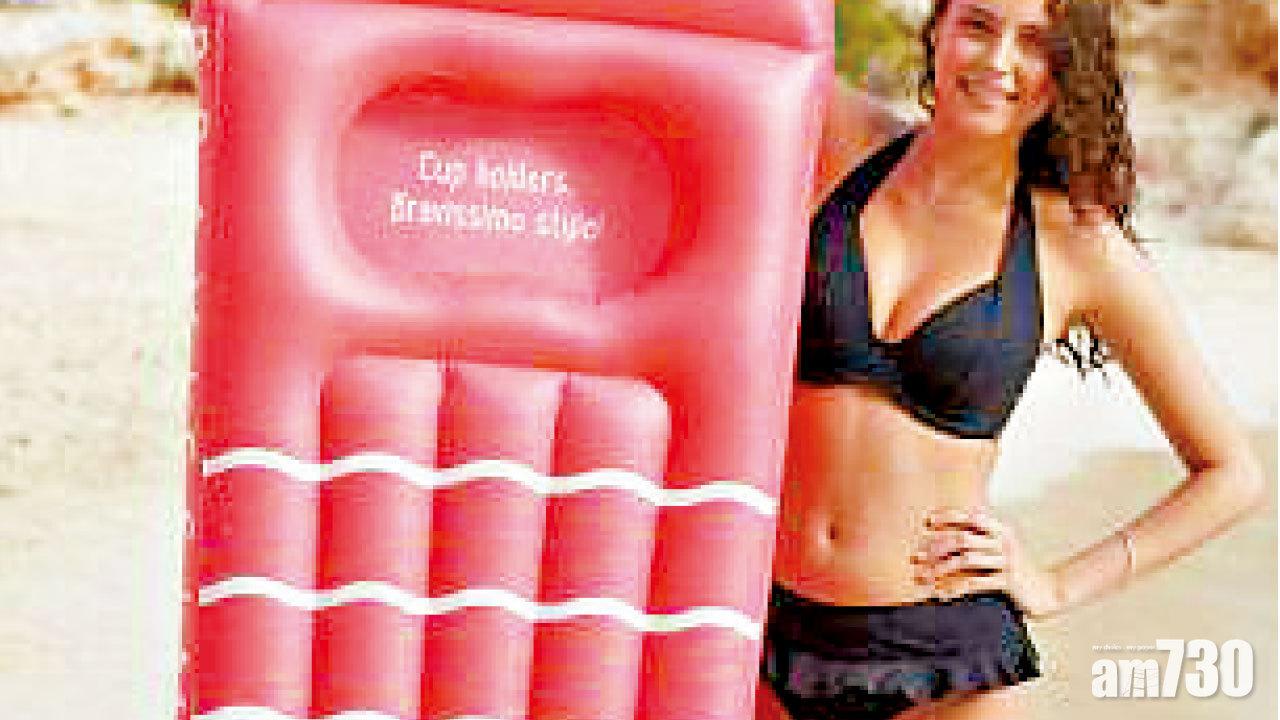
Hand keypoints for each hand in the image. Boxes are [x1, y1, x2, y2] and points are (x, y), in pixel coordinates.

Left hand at [912, 506, 1062, 620]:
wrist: (1049, 590)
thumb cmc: (1019, 569)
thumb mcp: (1003, 548)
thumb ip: (982, 538)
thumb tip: (949, 535)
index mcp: (1001, 529)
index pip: (970, 516)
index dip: (947, 516)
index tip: (926, 522)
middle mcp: (1003, 541)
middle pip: (962, 537)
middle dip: (936, 545)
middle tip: (916, 555)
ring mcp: (1006, 560)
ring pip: (965, 559)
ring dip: (940, 568)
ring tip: (922, 575)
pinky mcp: (1007, 581)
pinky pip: (975, 582)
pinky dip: (955, 588)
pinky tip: (941, 594)